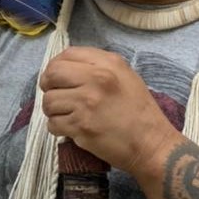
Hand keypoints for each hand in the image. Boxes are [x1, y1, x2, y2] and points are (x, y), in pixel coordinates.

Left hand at [40, 47, 179, 176]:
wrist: (151, 143)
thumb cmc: (139, 111)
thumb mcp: (125, 76)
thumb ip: (98, 67)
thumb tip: (67, 68)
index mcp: (108, 63)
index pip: (66, 55)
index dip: (55, 66)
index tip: (57, 78)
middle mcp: (96, 78)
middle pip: (52, 74)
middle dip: (48, 86)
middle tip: (56, 96)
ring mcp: (87, 102)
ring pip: (49, 101)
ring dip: (53, 111)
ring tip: (66, 115)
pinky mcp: (81, 126)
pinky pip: (53, 123)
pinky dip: (57, 128)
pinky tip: (71, 129)